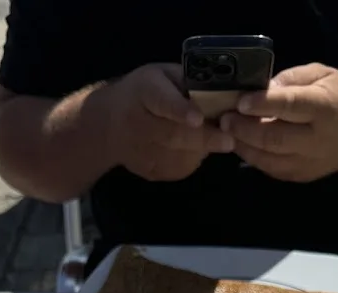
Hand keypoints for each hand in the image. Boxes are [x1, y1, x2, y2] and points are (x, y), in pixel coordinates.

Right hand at [105, 64, 233, 181]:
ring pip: (179, 156)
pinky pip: (178, 169)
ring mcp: (142, 153)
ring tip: (216, 140)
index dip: (180, 110)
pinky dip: (193, 159)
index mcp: (144, 92)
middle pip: (173, 135)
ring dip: (202, 150)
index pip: (161, 101)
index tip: (198, 118)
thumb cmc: (144, 93)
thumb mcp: (162, 75)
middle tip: (229, 141)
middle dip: (204, 138)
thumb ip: (186, 83)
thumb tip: (220, 94)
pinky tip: (194, 148)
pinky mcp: (150, 172)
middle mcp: (138, 124)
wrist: (108, 126)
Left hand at [220, 63, 337, 182]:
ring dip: (243, 145)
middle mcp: (317, 139)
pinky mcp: (299, 176)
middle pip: (275, 138)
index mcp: (325, 108)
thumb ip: (292, 79)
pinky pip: (270, 168)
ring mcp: (307, 162)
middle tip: (224, 119)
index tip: (240, 101)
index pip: (291, 106)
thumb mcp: (322, 75)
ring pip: (268, 158)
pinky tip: (241, 143)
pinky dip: (252, 156)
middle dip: (245, 129)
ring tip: (227, 131)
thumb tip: (262, 88)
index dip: (263, 104)